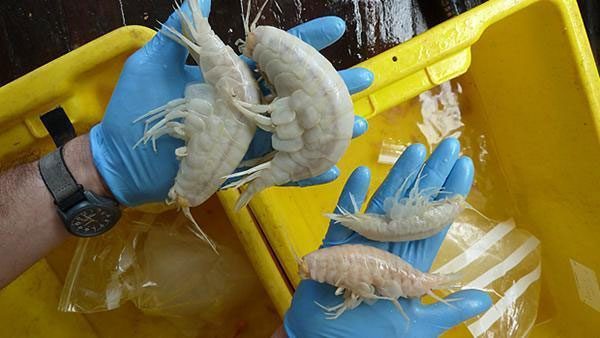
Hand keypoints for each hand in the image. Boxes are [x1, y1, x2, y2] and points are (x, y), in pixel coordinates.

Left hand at [90, 0, 372, 205]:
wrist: (122, 160)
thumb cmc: (134, 110)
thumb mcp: (155, 64)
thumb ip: (182, 35)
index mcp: (231, 79)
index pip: (275, 57)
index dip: (305, 42)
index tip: (334, 28)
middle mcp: (246, 107)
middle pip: (296, 95)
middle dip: (332, 87)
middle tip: (364, 79)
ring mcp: (246, 138)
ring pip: (296, 132)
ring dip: (330, 130)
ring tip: (360, 122)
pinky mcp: (241, 167)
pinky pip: (277, 170)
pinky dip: (303, 172)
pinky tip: (329, 170)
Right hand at [284, 138, 491, 337]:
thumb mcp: (418, 326)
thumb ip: (447, 308)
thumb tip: (483, 298)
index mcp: (410, 265)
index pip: (435, 223)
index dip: (450, 195)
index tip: (464, 167)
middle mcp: (389, 248)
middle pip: (413, 206)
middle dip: (431, 176)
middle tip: (446, 145)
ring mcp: (362, 246)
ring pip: (382, 205)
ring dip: (397, 178)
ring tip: (414, 151)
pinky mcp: (336, 249)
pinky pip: (345, 219)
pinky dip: (351, 198)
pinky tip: (361, 175)